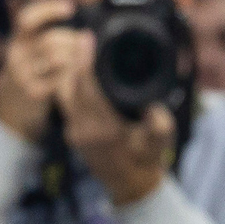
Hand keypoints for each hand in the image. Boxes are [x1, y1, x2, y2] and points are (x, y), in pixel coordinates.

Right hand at [0, 0, 79, 144]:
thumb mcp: (20, 45)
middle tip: (84, 41)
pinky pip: (59, 79)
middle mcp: (16, 55)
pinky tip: (76, 72)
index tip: (71, 7)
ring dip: (74, 56)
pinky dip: (71, 74)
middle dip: (72, 39)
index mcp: (15, 39)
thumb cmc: (25, 68)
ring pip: (56, 58)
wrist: (10, 106)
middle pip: (50, 40)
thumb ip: (22, 23)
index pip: (28, 18)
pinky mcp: (33, 92)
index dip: (49, 9)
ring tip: (81, 57)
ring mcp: (23, 75)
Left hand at [58, 31, 172, 208]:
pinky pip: (65, 102)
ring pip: (64, 92)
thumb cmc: (146, 161)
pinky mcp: (71, 132)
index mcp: (104, 130)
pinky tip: (80, 72)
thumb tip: (154, 107)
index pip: (87, 86)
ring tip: (82, 52)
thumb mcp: (160, 142)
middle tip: (84, 37)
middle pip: (70, 84)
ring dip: (70, 71)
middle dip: (75, 59)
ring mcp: (74, 132)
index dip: (85, 59)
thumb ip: (159, 124)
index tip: (87, 37)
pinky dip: (71, 84)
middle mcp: (84, 130)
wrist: (130, 186)